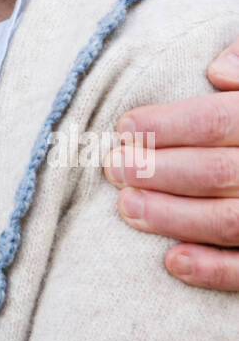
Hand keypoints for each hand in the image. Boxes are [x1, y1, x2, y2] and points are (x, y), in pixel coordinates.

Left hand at [103, 38, 238, 290]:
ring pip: (230, 220)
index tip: (124, 128)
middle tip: (113, 167)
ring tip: (127, 207)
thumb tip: (215, 72)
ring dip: (173, 217)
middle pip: (217, 172)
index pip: (217, 121)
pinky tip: (173, 261)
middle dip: (157, 170)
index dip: (168, 125)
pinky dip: (214, 269)